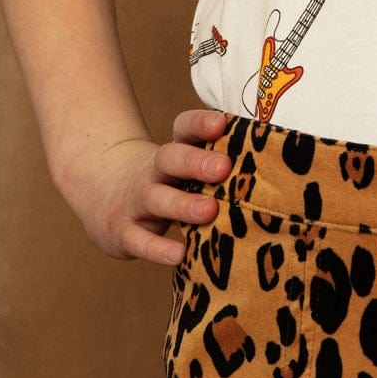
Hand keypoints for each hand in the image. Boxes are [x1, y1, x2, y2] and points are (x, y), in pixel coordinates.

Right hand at [56, 106, 232, 267]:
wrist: (98, 192)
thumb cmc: (164, 181)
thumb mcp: (182, 167)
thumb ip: (217, 165)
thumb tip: (278, 166)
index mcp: (173, 152)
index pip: (183, 129)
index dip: (200, 124)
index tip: (223, 122)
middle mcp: (153, 172)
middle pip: (171, 159)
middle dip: (196, 162)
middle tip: (224, 167)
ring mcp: (135, 201)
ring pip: (157, 198)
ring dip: (183, 204)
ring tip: (210, 211)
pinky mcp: (123, 232)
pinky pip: (140, 240)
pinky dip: (158, 248)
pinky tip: (180, 254)